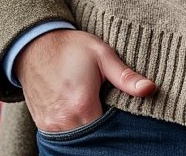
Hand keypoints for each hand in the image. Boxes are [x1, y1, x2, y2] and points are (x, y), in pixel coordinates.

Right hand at [14, 28, 154, 131]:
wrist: (35, 44)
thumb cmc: (71, 47)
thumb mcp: (102, 55)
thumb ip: (125, 76)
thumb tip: (150, 88)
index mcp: (82, 104)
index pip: (107, 132)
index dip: (117, 126)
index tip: (120, 115)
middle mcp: (64, 120)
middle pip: (92, 139)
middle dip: (103, 131)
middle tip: (108, 112)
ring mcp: (51, 125)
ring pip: (77, 140)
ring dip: (88, 130)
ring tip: (95, 112)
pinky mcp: (43, 124)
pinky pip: (62, 137)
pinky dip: (74, 129)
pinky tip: (80, 115)